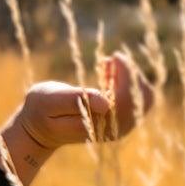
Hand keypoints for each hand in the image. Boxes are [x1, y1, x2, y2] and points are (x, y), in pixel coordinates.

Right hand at [11, 52, 153, 153]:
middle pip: (144, 97)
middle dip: (131, 73)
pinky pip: (137, 98)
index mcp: (100, 124)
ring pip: (144, 97)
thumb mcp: (49, 101)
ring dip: (130, 76)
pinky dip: (127, 81)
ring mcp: (120, 126)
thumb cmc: (41, 111)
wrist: (40, 128)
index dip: (127, 74)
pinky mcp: (119, 120)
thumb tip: (106, 103)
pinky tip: (108, 71)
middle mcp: (116, 128)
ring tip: (107, 64)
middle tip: (111, 58)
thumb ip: (74, 100)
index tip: (112, 57)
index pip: (129, 99)